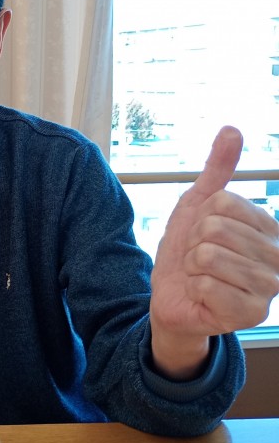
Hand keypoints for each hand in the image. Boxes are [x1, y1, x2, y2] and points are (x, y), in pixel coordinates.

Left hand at [150, 126, 278, 378]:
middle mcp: (277, 256)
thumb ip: (217, 170)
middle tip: (199, 260)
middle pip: (214, 229)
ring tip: (200, 277)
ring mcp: (268, 287)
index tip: (204, 235)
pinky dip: (195, 289)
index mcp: (269, 227)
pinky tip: (204, 297)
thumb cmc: (188, 253)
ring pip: (208, 256)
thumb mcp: (197, 206)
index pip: (224, 202)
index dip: (201, 218)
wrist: (173, 297)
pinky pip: (207, 285)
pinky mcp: (252, 313)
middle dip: (193, 244)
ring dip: (192, 267)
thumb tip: (232, 130)